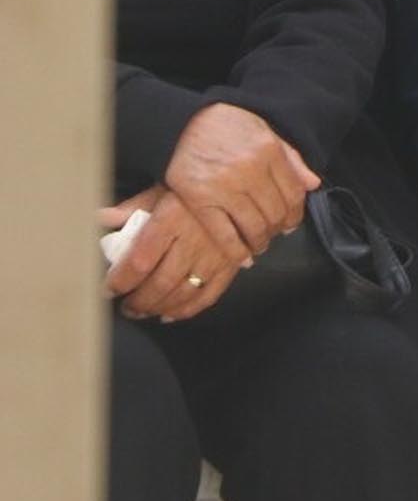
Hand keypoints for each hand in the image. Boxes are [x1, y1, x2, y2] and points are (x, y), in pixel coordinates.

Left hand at [104, 189, 242, 321]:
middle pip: (160, 283)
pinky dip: (187, 310)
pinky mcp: (230, 265)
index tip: (107, 289)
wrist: (238, 186)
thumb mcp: (160, 191)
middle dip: (138, 302)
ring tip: (142, 311)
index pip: (139, 261)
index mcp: (170, 220)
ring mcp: (214, 255)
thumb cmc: (193, 189)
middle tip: (125, 306)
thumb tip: (97, 217)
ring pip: (182, 293)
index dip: (120, 281)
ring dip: (158, 308)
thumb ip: (129, 209)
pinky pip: (208, 295)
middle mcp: (193, 240)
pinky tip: (170, 314)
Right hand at [163, 102, 318, 267]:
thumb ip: (291, 159)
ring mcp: (224, 186)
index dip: (295, 214)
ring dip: (260, 241)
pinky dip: (236, 250)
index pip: (293, 193)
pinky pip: (223, 233)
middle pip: (275, 212)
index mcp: (269, 152)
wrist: (183, 122)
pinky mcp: (199, 200)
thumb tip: (313, 185)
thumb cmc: (228, 126)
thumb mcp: (265, 132)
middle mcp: (250, 170)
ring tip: (259, 245)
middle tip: (274, 235)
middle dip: (278, 229)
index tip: (291, 224)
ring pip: (253, 225)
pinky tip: (243, 257)